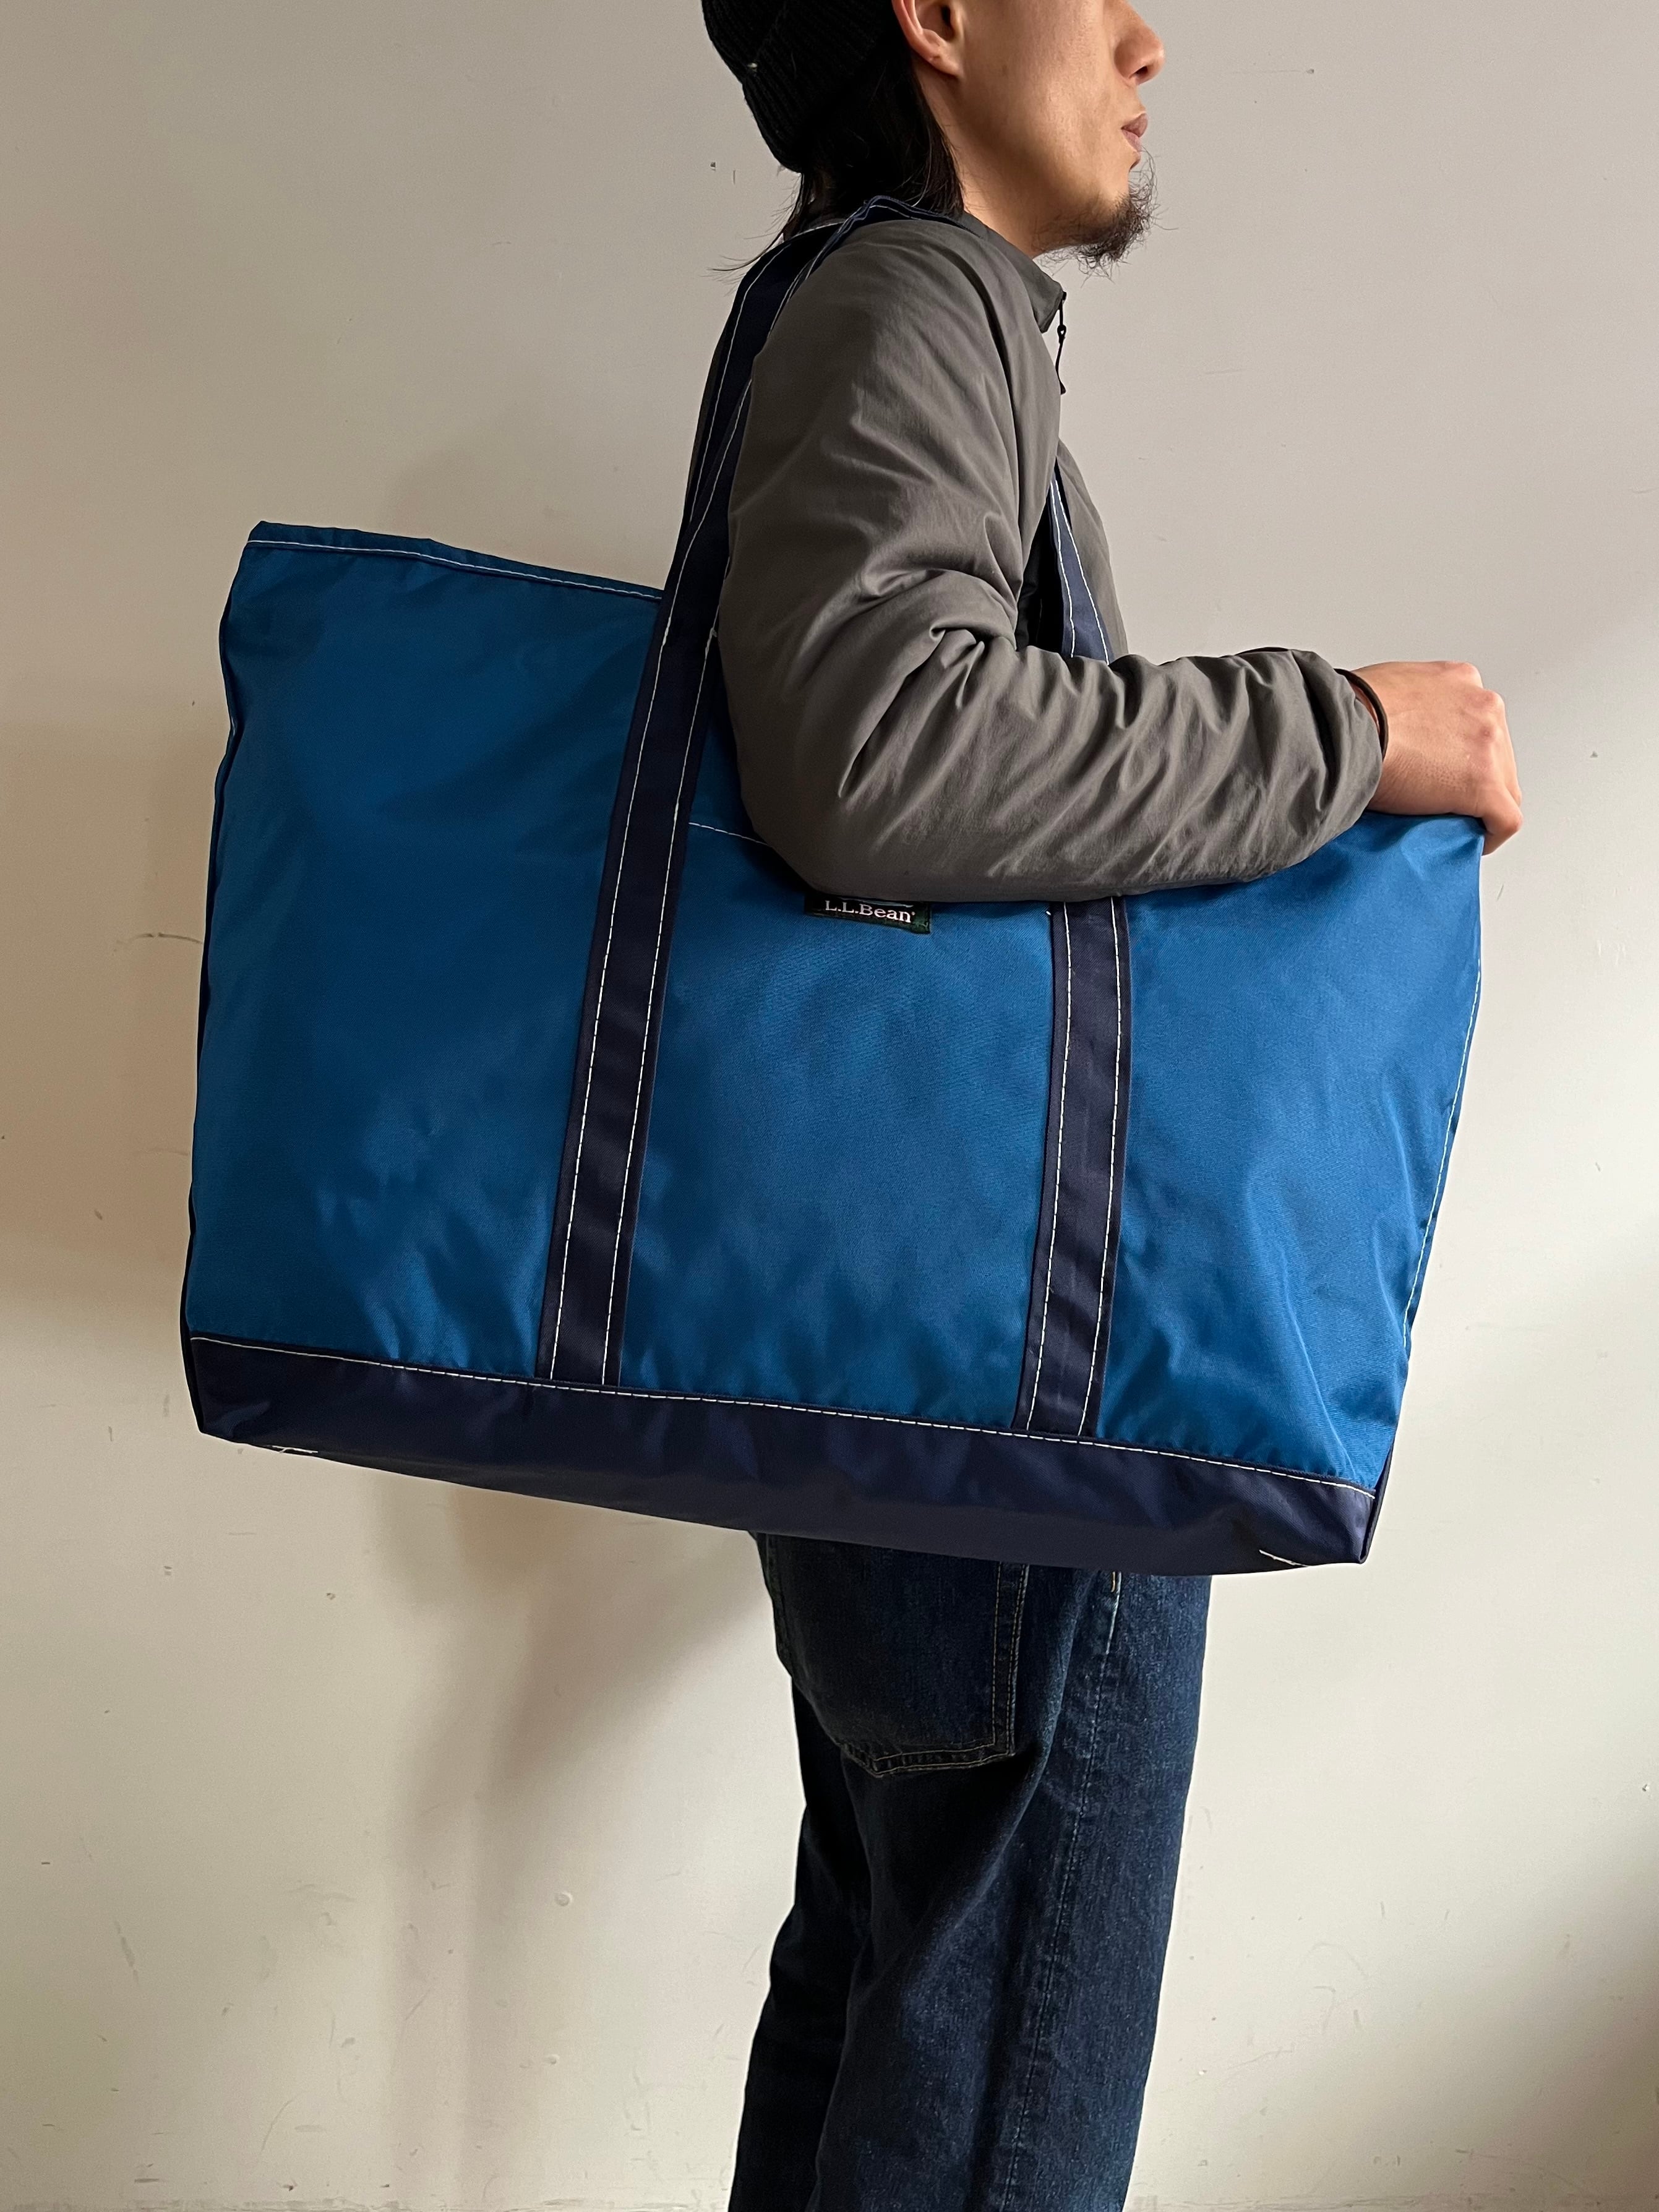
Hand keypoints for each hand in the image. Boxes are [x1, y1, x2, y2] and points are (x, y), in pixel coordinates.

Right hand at [1351, 661, 1522, 852]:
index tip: (1442, 769)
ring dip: (1483, 806)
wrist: (1344, 733)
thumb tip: (1388, 732)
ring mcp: (1489, 746)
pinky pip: (1505, 820)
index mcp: (1460, 680)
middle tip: (1442, 799)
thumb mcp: (1383, 689)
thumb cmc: (1346, 715)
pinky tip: (1471, 842)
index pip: (1477, 721)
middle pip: (1497, 753)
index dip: (1462, 751)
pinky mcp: (1485, 786)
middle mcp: (1483, 707)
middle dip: (1475, 777)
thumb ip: (1402, 705)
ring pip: (1505, 786)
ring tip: (1452, 822)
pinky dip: (1492, 835)